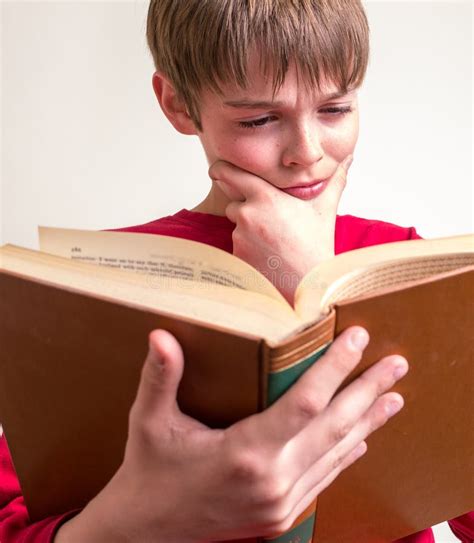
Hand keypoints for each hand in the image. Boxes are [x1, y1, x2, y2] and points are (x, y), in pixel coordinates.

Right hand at [54, 326, 406, 542]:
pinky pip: (325, 477)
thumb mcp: (148, 422)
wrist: (146, 533)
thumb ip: (159, 377)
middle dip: (368, 392)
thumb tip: (160, 334)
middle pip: (334, 427)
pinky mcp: (282, 515)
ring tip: (393, 397)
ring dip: (368, 422)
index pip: (304, 403)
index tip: (357, 339)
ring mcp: (281, 503)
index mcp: (243, 454)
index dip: (334, 369)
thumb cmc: (149, 473)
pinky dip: (346, 453)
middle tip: (396, 364)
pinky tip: (362, 437)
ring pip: (336, 454)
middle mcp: (272, 481)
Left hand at [210, 156, 352, 305]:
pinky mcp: (236, 256)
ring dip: (249, 230)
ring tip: (274, 242)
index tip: (217, 170)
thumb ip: (334, 180)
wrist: (308, 283)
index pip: (230, 173)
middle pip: (234, 203)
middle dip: (246, 208)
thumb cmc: (317, 245)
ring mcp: (240, 237)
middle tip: (270, 221)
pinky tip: (268, 256)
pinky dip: (248, 249)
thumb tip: (347, 159)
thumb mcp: (325, 208)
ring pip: (236, 226)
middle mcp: (248, 214)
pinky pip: (237, 246)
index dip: (222, 170)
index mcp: (265, 197)